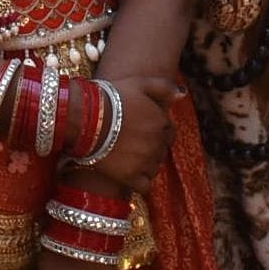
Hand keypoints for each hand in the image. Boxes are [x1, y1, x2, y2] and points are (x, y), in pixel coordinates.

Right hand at [70, 77, 178, 193]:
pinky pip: (144, 186)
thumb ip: (164, 87)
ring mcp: (145, 162)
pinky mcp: (131, 177)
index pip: (168, 133)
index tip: (141, 130)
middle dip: (151, 148)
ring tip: (127, 157)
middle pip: (161, 151)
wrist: (86, 119)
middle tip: (132, 143)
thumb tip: (182, 94)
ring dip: (145, 164)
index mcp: (161, 122)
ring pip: (154, 168)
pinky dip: (139, 182)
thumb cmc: (112, 98)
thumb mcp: (140, 84)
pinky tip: (127, 174)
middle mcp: (157, 144)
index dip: (156, 131)